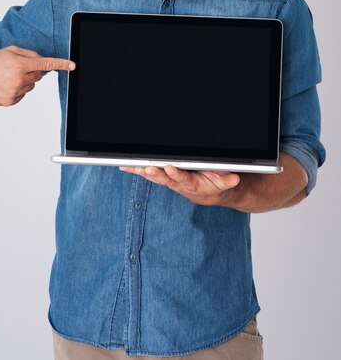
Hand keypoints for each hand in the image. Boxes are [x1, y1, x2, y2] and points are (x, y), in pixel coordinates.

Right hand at [0, 45, 75, 106]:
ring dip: (24, 81)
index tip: (73, 65)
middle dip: (32, 71)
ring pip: (31, 86)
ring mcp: (15, 91)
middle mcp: (19, 78)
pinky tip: (5, 85)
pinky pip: (23, 95)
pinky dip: (18, 90)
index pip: (45, 63)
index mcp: (19, 63)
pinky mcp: (11, 101)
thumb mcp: (10, 50)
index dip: (61, 64)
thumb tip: (43, 61)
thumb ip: (29, 54)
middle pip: (39, 75)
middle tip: (17, 68)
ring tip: (8, 77)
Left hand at [119, 165, 239, 205]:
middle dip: (155, 174)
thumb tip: (234, 178)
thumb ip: (228, 180)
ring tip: (131, 166)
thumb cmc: (217, 184)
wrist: (211, 193)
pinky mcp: (165, 178)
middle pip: (165, 179)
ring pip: (154, 176)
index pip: (183, 179)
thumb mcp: (226, 183)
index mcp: (192, 185)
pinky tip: (126, 166)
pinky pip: (150, 174)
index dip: (176, 174)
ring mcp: (170, 181)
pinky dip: (137, 170)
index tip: (170, 168)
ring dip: (142, 172)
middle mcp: (178, 184)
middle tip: (146, 168)